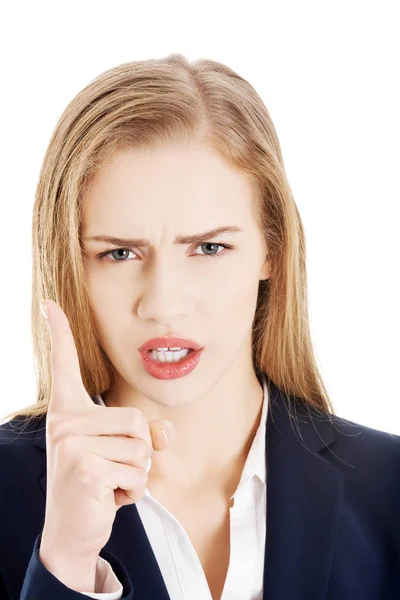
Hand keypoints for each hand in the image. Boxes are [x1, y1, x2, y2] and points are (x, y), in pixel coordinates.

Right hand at [39, 299, 175, 561]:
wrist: (71, 531)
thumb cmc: (95, 484)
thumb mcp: (119, 453)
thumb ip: (143, 435)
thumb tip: (167, 433)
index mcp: (69, 412)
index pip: (64, 364)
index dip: (58, 332)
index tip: (49, 303)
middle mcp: (64, 422)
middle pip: (137, 420)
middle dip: (139, 453)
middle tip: (111, 471)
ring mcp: (71, 443)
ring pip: (141, 446)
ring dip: (137, 473)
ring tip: (109, 483)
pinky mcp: (84, 467)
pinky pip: (138, 472)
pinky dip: (134, 491)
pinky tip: (108, 498)